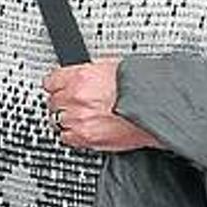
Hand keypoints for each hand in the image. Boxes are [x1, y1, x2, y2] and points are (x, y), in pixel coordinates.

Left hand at [43, 58, 161, 152]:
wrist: (156, 109)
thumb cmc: (141, 88)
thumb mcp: (112, 68)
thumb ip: (89, 74)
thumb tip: (81, 77)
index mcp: (80, 76)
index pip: (51, 81)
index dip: (57, 86)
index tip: (59, 89)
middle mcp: (76, 97)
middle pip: (52, 102)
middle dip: (63, 103)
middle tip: (75, 104)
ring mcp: (78, 118)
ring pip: (56, 120)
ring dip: (66, 120)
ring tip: (81, 118)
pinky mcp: (85, 137)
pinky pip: (65, 138)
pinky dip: (72, 135)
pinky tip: (83, 130)